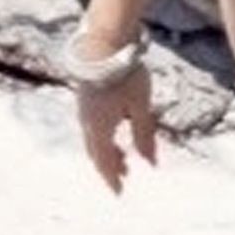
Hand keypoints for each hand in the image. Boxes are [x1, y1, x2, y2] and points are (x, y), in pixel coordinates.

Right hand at [75, 63, 158, 194]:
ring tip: (123, 155)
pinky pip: (92, 124)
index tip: (119, 192)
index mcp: (99, 128)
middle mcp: (87, 121)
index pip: (104, 162)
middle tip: (125, 174)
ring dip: (107, 149)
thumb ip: (144, 134)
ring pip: (93, 137)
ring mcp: (84, 108)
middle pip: (96, 151)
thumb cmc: (125, 74)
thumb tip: (151, 162)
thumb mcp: (140, 106)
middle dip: (110, 165)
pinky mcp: (85, 95)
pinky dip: (104, 134)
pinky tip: (115, 127)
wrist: (102, 41)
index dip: (112, 178)